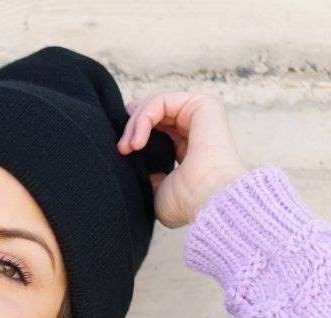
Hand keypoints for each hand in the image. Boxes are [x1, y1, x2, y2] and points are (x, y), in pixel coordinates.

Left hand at [116, 91, 248, 228]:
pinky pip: (162, 101)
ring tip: (128, 147)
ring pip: (155, 104)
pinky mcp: (203, 104)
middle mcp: (196, 129)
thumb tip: (146, 173)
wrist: (208, 202)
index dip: (136, 131)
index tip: (122, 149)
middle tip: (122, 149)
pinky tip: (138, 142)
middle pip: (154, 112)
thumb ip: (152, 179)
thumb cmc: (188, 204)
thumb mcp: (159, 193)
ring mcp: (201, 114)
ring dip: (135, 123)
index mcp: (188, 149)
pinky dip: (144, 117)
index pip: (158, 128)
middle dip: (132, 126)